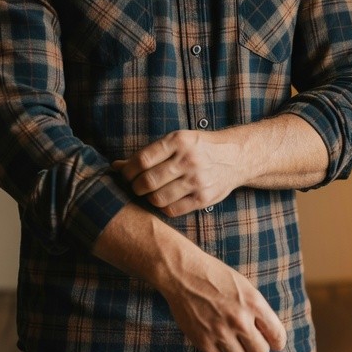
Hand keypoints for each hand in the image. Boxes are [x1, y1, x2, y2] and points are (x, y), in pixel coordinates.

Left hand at [113, 129, 247, 217]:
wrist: (236, 158)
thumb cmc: (198, 149)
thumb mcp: (176, 142)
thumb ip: (147, 154)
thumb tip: (115, 166)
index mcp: (178, 141)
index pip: (141, 160)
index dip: (128, 171)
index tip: (126, 175)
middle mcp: (188, 160)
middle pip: (147, 182)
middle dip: (135, 187)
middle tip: (136, 187)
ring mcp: (196, 181)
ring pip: (157, 199)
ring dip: (148, 199)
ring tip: (150, 193)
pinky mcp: (203, 198)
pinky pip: (172, 209)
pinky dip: (163, 207)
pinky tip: (164, 200)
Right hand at [157, 242, 286, 351]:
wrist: (182, 272)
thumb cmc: (214, 276)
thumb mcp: (244, 286)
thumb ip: (257, 309)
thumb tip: (267, 333)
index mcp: (254, 303)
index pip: (277, 335)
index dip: (276, 342)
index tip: (272, 343)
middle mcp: (239, 319)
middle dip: (256, 348)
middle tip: (248, 341)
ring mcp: (220, 331)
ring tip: (229, 341)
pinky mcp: (201, 340)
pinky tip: (215, 345)